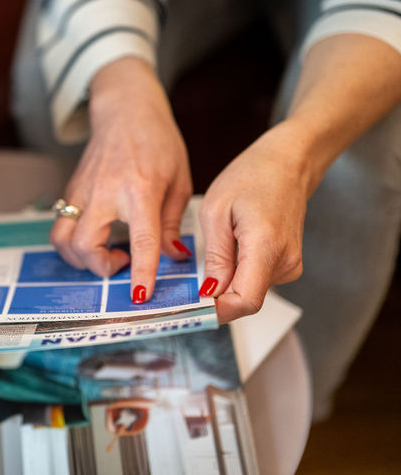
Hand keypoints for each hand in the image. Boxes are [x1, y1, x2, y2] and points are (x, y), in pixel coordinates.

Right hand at [50, 58, 192, 301]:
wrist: (124, 109)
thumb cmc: (157, 141)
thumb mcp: (178, 180)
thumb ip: (172, 223)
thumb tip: (172, 256)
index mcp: (139, 189)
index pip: (140, 239)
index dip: (141, 271)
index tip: (140, 296)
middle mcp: (104, 192)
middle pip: (83, 244)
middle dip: (99, 267)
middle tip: (121, 263)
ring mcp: (81, 191)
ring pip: (62, 238)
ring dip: (79, 258)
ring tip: (105, 253)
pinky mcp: (70, 191)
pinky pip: (61, 225)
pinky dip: (73, 241)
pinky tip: (96, 237)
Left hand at [198, 123, 309, 321]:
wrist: (287, 164)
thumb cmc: (251, 177)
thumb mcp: (217, 212)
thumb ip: (216, 257)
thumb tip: (209, 294)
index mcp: (267, 247)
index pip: (245, 301)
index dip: (216, 311)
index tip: (189, 310)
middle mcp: (285, 262)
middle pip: (244, 298)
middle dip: (214, 297)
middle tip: (184, 287)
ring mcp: (290, 264)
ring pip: (248, 289)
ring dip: (225, 281)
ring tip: (212, 249)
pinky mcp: (286, 263)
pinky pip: (256, 278)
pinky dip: (236, 272)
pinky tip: (228, 248)